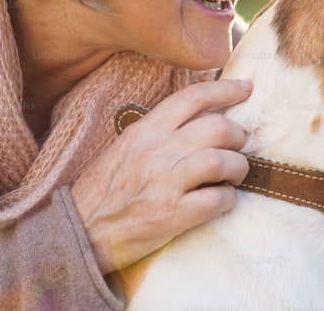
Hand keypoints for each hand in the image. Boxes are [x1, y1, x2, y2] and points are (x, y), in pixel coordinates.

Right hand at [71, 78, 251, 273]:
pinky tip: (223, 200)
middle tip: (239, 146)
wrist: (76, 233)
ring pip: (222, 161)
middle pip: (217, 127)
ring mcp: (164, 183)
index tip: (247, 89)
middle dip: (238, 136)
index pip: (193, 97)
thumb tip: (203, 119)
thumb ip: (160, 132)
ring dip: (239, 167)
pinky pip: (218, 200)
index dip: (226, 89)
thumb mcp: (126, 148)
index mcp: (145, 131)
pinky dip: (229, 199)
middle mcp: (156, 152)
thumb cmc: (103, 191)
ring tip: (235, 175)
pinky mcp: (171, 215)